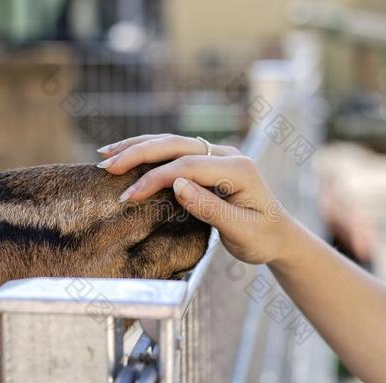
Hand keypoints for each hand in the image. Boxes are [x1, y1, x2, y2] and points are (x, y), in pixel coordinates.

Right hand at [96, 134, 289, 264]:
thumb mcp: (241, 231)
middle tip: (106, 166)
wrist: (279, 235)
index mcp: (238, 169)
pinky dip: (150, 151)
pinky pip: (175, 150)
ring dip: (138, 146)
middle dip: (138, 153)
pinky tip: (129, 153)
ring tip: (107, 154)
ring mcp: (218, 154)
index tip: (127, 197)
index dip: (153, 179)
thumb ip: (209, 209)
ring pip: (172, 142)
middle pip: (175, 145)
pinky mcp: (209, 161)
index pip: (186, 167)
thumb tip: (175, 185)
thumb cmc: (262, 238)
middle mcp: (227, 154)